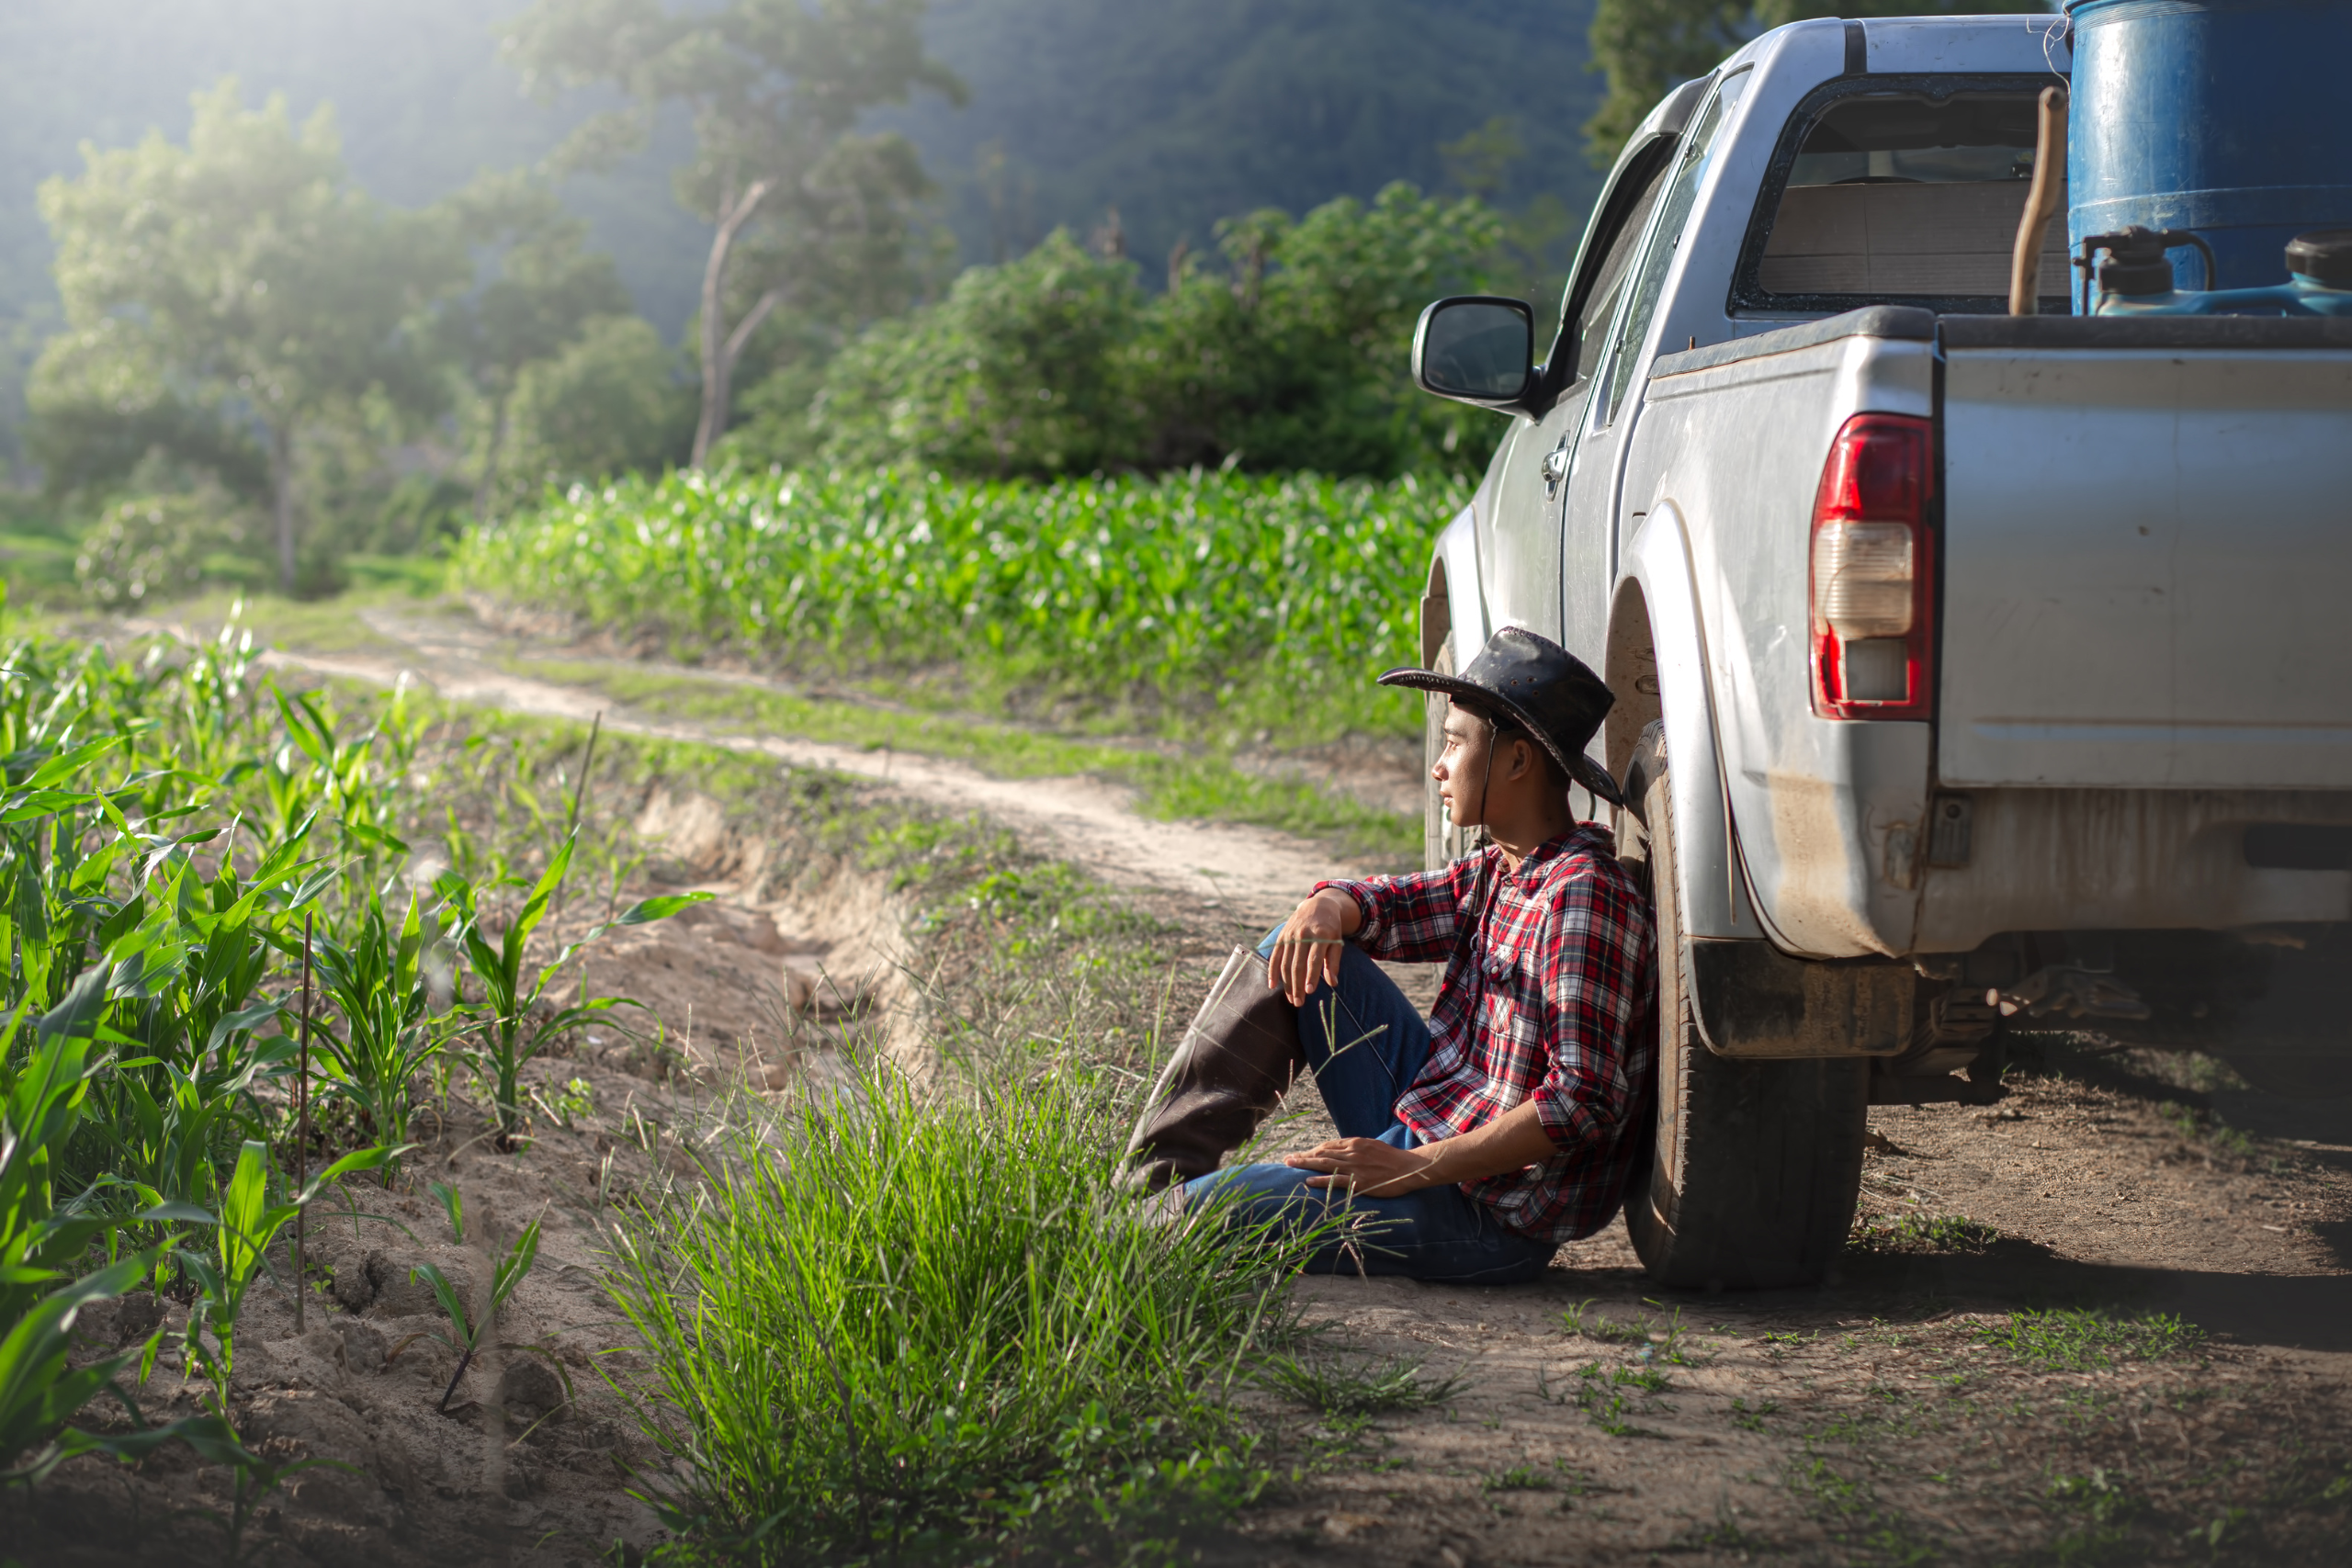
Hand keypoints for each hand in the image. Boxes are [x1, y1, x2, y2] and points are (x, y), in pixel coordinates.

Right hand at [1268, 888, 1357, 1004]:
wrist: (1318, 906)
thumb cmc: (1331, 929)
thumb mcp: (1337, 942)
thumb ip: (1334, 962)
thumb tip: (1332, 983)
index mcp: (1320, 935)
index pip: (1314, 959)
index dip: (1311, 976)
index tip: (1309, 992)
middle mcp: (1303, 934)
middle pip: (1298, 964)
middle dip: (1297, 985)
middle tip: (1299, 1003)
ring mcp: (1290, 935)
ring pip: (1285, 963)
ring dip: (1286, 983)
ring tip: (1291, 999)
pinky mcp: (1281, 936)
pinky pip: (1275, 956)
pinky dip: (1272, 971)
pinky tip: (1272, 985)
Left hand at [1283, 1137, 1437, 1196]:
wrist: (1409, 1168)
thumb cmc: (1392, 1158)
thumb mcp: (1372, 1146)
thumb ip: (1356, 1148)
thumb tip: (1341, 1151)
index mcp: (1355, 1143)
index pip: (1328, 1145)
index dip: (1312, 1150)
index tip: (1301, 1154)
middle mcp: (1351, 1152)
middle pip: (1322, 1153)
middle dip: (1303, 1156)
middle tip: (1287, 1159)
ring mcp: (1354, 1167)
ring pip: (1324, 1164)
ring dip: (1305, 1164)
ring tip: (1290, 1165)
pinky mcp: (1358, 1181)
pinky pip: (1335, 1180)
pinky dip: (1320, 1180)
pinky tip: (1308, 1181)